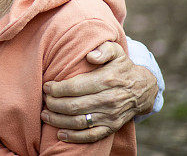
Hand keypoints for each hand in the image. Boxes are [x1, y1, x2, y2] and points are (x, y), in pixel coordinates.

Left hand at [41, 41, 157, 142]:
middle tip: (44, 99)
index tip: (46, 86)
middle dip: (54, 104)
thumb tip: (90, 56)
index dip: (57, 88)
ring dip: (58, 120)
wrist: (142, 89)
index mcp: (107, 80)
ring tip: (45, 114)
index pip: (75, 87)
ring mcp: (110, 116)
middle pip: (74, 106)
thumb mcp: (116, 51)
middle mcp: (109, 100)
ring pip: (79, 122)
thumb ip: (103, 50)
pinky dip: (74, 137)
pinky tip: (60, 133)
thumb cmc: (121, 68)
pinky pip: (91, 136)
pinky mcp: (111, 127)